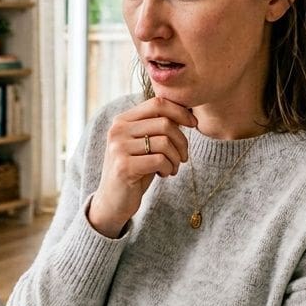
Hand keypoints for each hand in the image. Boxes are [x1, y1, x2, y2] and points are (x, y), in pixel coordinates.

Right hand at [88, 97, 196, 236]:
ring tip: (172, 168)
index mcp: (122, 120)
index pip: (157, 103)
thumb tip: (185, 113)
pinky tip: (164, 174)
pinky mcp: (124, 167)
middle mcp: (117, 130)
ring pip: (165, 142)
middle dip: (182, 141)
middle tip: (183, 157)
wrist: (112, 201)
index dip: (180, 111)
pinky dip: (169, 168)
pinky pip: (160, 160)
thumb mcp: (144, 144)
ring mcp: (119, 148)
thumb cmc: (134, 170)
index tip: (193, 124)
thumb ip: (157, 127)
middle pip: (164, 123)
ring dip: (176, 158)